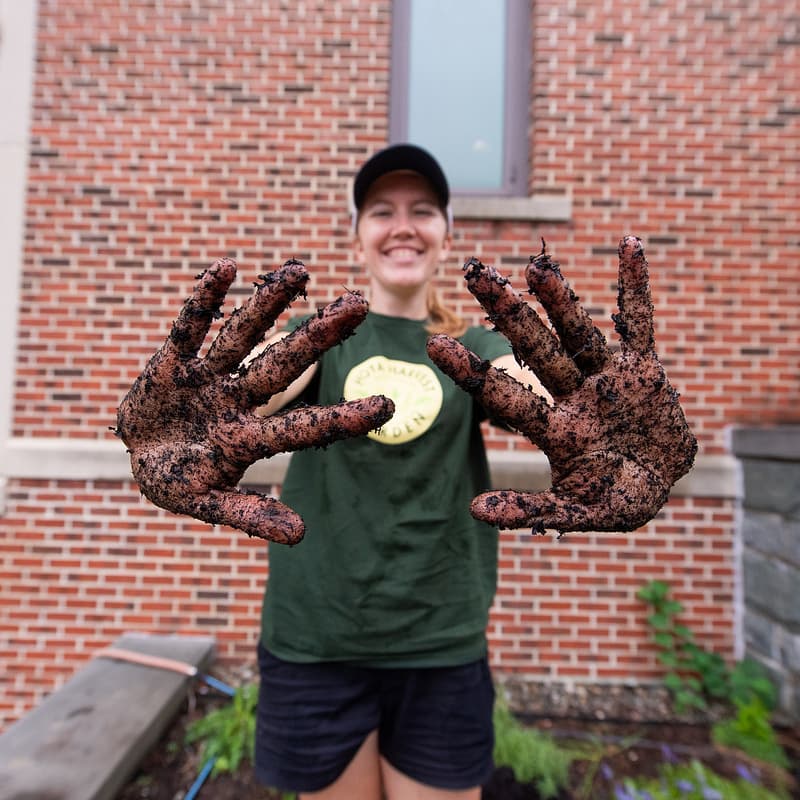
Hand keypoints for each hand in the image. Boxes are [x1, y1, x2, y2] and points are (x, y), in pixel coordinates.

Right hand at [115, 258, 393, 543]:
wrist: (138, 456)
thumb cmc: (177, 482)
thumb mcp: (206, 502)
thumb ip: (250, 515)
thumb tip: (301, 535)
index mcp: (249, 438)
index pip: (304, 426)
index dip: (342, 417)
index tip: (388, 405)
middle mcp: (237, 399)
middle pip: (282, 365)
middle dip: (318, 336)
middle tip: (359, 303)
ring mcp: (207, 377)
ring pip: (242, 335)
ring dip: (267, 304)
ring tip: (299, 271)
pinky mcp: (173, 360)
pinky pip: (190, 326)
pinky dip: (203, 300)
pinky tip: (226, 268)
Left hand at [427, 236, 696, 533]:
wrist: (663, 483)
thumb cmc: (620, 501)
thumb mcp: (579, 513)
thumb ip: (530, 510)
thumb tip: (474, 512)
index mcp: (555, 429)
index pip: (504, 394)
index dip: (471, 370)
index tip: (433, 342)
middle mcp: (574, 396)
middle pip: (535, 348)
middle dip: (507, 313)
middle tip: (473, 274)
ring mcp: (608, 378)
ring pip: (579, 331)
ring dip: (560, 298)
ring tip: (536, 265)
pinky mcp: (645, 368)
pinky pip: (642, 322)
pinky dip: (637, 287)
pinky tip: (629, 245)